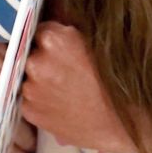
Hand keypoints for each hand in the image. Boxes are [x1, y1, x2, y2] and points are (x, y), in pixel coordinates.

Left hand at [21, 22, 135, 152]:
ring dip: (41, 81)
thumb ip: (71, 37)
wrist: (122, 122)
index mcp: (54, 40)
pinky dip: (40, 101)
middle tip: (66, 72)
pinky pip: (29, 100)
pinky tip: (61, 104)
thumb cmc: (115, 83)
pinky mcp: (30, 111)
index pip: (42, 31)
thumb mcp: (97, 46)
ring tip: (65, 91)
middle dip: (45, 60)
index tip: (62, 49)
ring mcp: (31, 88)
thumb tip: (55, 34)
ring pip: (29, 77)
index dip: (53, 40)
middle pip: (33, 53)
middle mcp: (37, 62)